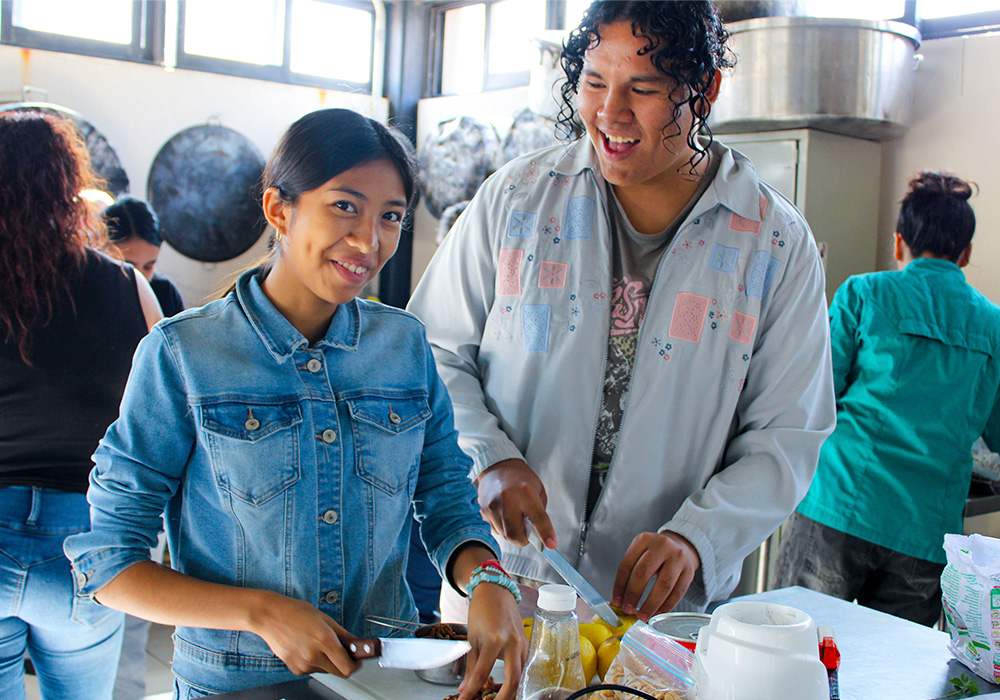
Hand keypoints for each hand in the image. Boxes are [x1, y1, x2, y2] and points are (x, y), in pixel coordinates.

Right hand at [248, 591, 359, 676]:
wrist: (271, 616)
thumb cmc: (296, 613)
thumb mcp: (325, 619)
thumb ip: (344, 635)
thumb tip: (357, 644)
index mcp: (324, 640)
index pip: (347, 667)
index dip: (356, 665)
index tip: (357, 659)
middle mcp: (313, 656)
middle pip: (339, 672)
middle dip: (344, 663)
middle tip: (343, 651)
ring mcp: (303, 664)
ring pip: (325, 671)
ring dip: (328, 662)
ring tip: (319, 644)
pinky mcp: (295, 669)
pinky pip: (312, 670)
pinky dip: (315, 662)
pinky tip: (308, 648)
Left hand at [459, 581, 526, 699]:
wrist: (496, 591)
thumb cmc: (482, 610)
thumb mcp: (472, 637)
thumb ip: (471, 665)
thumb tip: (465, 688)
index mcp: (495, 639)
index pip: (483, 673)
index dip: (472, 690)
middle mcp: (512, 643)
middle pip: (512, 681)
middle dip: (502, 699)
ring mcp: (522, 644)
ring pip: (521, 676)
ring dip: (511, 692)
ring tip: (497, 698)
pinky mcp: (526, 644)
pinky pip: (523, 667)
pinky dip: (516, 679)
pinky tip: (506, 686)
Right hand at [476, 458, 555, 547]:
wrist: (497, 466)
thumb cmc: (520, 478)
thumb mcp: (537, 490)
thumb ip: (539, 511)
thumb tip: (538, 535)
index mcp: (526, 493)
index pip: (538, 519)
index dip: (545, 534)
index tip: (550, 545)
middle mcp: (508, 499)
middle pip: (516, 535)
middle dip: (523, 540)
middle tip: (527, 533)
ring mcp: (494, 506)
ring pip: (505, 535)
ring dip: (512, 533)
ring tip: (515, 518)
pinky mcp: (484, 510)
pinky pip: (495, 529)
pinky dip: (502, 527)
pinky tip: (504, 514)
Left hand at [611, 531, 700, 621]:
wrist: (681, 546)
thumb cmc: (655, 554)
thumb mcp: (641, 553)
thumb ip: (630, 572)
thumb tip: (619, 600)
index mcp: (644, 540)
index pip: (627, 565)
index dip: (620, 586)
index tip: (616, 601)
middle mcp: (662, 545)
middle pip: (643, 573)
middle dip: (633, 595)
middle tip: (628, 610)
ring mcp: (678, 557)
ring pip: (663, 585)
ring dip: (651, 604)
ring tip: (642, 616)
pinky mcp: (689, 570)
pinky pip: (677, 592)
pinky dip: (666, 606)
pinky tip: (657, 612)